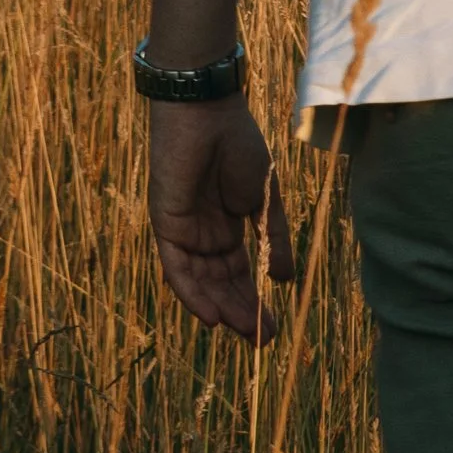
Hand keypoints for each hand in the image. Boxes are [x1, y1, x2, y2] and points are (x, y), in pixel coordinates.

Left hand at [148, 94, 296, 344]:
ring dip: (221, 309)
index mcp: (228, 224)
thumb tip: (286, 280)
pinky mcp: (166, 225)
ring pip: (201, 283)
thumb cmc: (238, 143)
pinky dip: (191, 295)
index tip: (275, 327)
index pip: (240, 272)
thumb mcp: (264, 196)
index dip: (255, 300)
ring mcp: (184, 231)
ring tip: (245, 333)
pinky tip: (211, 317)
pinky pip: (176, 269)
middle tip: (264, 340)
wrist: (208, 111)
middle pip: (222, 284)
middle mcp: (204, 233)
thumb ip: (272, 236)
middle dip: (242, 312)